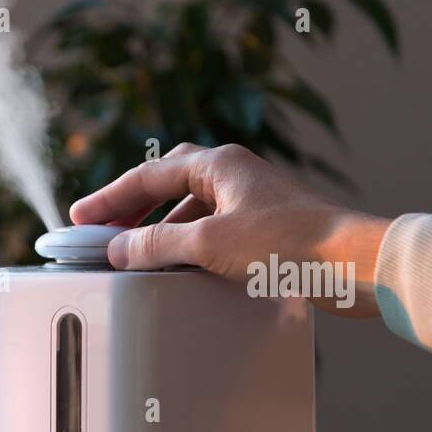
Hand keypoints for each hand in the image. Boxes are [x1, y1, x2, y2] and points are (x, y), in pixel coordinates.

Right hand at [68, 143, 389, 317]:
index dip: (109, 199)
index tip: (80, 219)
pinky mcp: (264, 228)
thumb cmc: (290, 245)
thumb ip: (157, 243)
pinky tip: (177, 266)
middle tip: (103, 230)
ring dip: (158, 228)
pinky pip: (209, 229)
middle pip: (167, 183)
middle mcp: (234, 175)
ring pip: (189, 208)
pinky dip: (184, 244)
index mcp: (219, 164)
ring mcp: (250, 201)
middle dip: (131, 206)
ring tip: (134, 252)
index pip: (148, 176)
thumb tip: (119, 248)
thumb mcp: (209, 244)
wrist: (351, 266)